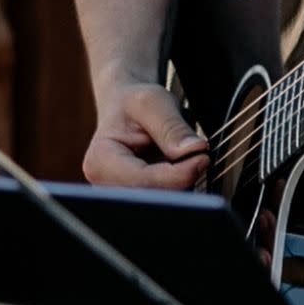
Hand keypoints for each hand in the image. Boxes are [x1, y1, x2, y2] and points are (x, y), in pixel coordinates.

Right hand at [84, 77, 209, 190]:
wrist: (125, 109)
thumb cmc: (133, 104)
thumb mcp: (152, 102)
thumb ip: (172, 126)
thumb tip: (194, 150)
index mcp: (100, 161)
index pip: (143, 180)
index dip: (178, 174)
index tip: (203, 157)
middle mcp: (105, 185)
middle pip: (154, 197)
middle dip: (182, 179)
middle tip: (200, 156)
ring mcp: (122, 195)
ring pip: (164, 202)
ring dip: (183, 182)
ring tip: (182, 156)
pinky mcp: (138, 199)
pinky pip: (168, 201)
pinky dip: (180, 185)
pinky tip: (179, 168)